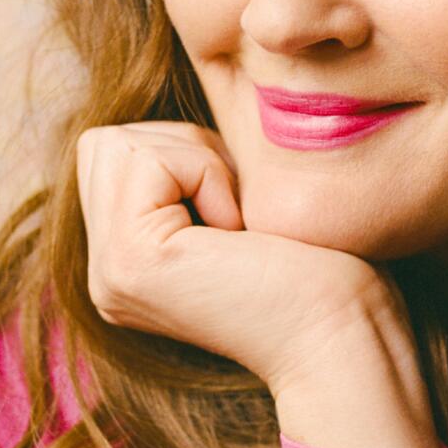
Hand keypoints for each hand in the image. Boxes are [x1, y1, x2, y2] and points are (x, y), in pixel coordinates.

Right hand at [75, 120, 400, 397]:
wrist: (345, 337)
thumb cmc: (321, 269)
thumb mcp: (234, 205)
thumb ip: (185, 171)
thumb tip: (168, 109)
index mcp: (125, 262)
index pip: (116, 150)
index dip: (191, 155)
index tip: (241, 217)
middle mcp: (103, 274)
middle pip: (107, 142)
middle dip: (186, 151)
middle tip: (238, 219)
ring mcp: (108, 273)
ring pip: (119, 144)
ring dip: (197, 163)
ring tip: (237, 230)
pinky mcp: (129, 262)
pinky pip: (149, 160)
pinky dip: (208, 176)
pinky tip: (238, 236)